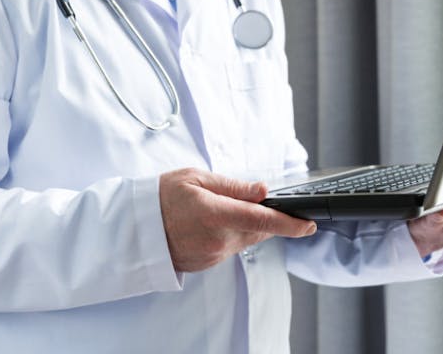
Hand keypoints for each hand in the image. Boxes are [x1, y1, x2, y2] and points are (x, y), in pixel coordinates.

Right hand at [159, 168, 316, 271]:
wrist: (133, 228)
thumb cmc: (162, 197)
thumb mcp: (196, 178)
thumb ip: (233, 186)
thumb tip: (262, 190)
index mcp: (215, 214)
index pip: (262, 220)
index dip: (289, 224)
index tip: (308, 225)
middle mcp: (217, 239)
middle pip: (258, 229)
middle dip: (266, 217)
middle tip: (253, 200)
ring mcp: (213, 255)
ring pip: (246, 239)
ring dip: (246, 224)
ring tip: (220, 208)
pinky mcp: (208, 263)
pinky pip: (231, 247)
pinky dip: (231, 234)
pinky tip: (213, 222)